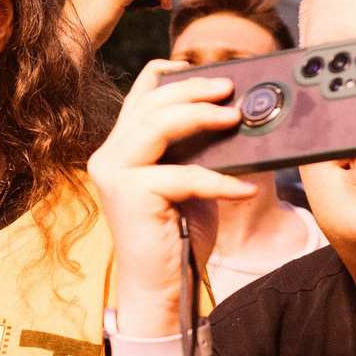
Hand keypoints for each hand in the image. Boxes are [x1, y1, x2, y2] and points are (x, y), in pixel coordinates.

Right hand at [84, 59, 253, 335]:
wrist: (162, 289)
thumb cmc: (179, 237)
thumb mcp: (190, 183)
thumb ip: (196, 150)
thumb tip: (234, 118)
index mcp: (121, 148)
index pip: (139, 97)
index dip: (167, 74)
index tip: (200, 66)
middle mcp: (109, 155)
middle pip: (150, 103)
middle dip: (194, 90)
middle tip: (230, 89)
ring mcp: (114, 173)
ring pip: (157, 125)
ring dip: (200, 116)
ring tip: (235, 117)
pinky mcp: (128, 194)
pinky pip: (183, 175)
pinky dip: (220, 181)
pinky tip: (246, 188)